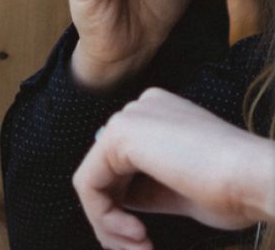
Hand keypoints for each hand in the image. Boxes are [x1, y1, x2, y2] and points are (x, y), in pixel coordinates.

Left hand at [73, 88, 274, 249]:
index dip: (122, 207)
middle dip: (112, 219)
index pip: (121, 166)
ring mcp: (129, 117)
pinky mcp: (119, 133)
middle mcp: (141, 109)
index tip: (141, 241)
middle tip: (137, 249)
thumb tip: (117, 201)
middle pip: (104, 172)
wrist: (260, 180)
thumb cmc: (237, 191)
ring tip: (138, 247)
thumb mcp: (180, 192)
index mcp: (160, 117)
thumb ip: (146, 189)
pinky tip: (136, 233)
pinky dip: (103, 216)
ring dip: (109, 224)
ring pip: (93, 180)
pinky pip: (88, 182)